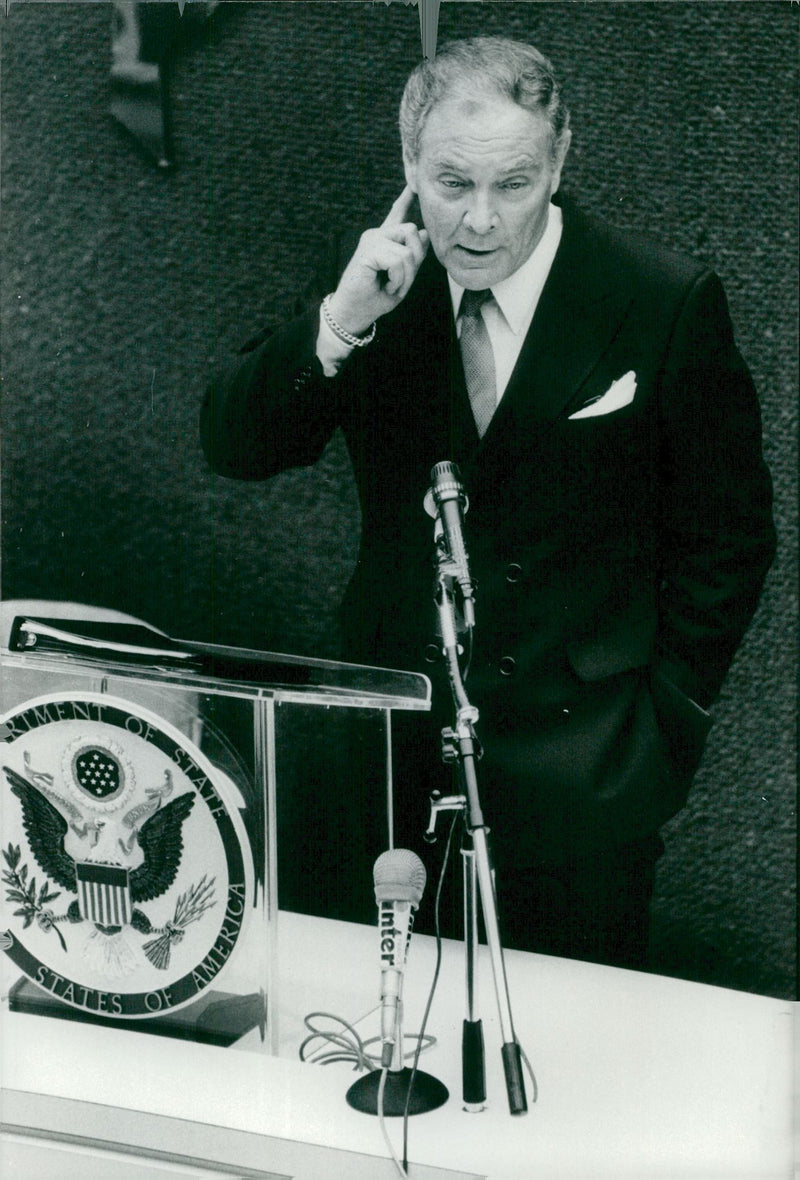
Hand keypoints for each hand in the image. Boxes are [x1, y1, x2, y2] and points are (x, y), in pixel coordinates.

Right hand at [327, 186, 429, 335]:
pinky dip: (397, 279)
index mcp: (384, 240)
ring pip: (408, 250)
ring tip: (391, 285)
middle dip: (415, 261)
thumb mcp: (402, 278)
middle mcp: (377, 235)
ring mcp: (371, 240)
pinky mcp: (368, 250)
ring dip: (406, 275)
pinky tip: (386, 285)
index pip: (397, 215)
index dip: (406, 199)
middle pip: (413, 231)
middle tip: (400, 282)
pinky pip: (398, 261)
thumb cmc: (376, 297)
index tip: (412, 184)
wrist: (355, 313)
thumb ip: (413, 256)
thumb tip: (424, 232)